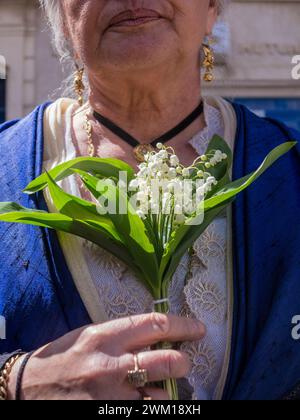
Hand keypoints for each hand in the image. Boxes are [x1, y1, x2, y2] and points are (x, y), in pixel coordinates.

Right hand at [8, 313, 205, 399]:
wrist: (28, 388)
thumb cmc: (62, 357)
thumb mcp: (89, 335)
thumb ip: (121, 335)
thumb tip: (157, 336)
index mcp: (104, 336)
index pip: (154, 325)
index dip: (182, 325)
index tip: (198, 328)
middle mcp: (110, 365)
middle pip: (167, 361)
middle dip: (183, 361)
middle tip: (183, 361)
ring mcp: (110, 396)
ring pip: (160, 396)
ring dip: (165, 393)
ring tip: (153, 388)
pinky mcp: (108, 414)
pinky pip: (145, 411)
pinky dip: (150, 406)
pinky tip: (143, 400)